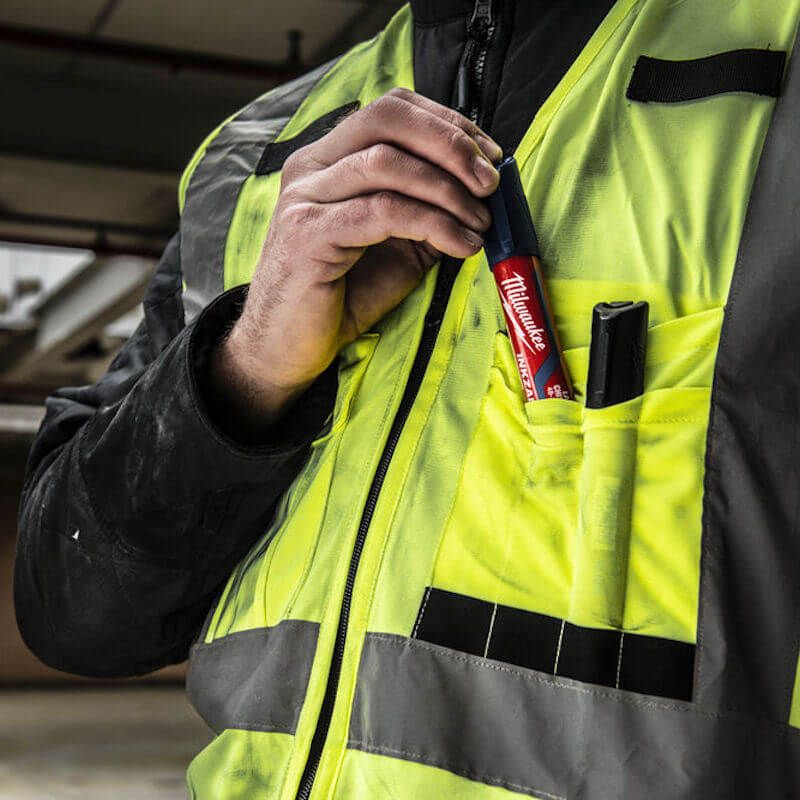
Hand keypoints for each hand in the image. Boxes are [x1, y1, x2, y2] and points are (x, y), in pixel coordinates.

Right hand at [210, 87, 501, 432]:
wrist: (288, 347)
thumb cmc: (342, 296)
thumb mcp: (397, 245)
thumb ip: (429, 210)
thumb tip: (482, 190)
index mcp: (329, 158)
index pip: (393, 109)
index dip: (449, 124)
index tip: (490, 155)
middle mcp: (312, 167)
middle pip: (388, 118)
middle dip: (451, 144)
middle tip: (489, 181)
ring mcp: (305, 197)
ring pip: (388, 163)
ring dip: (448, 190)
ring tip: (480, 222)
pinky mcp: (308, 234)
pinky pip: (383, 212)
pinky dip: (434, 224)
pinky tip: (461, 245)